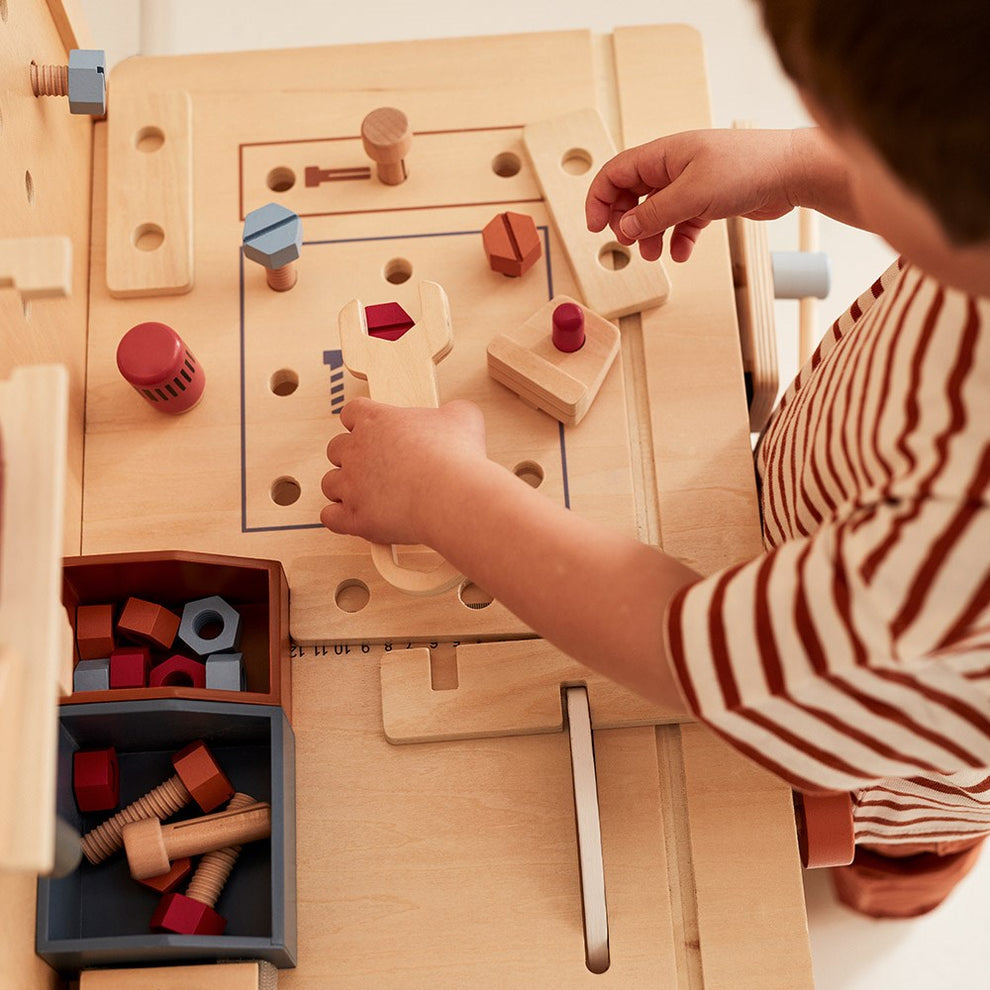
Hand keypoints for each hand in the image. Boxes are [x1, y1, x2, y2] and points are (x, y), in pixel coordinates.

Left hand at [320, 397, 486, 546]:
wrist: (451, 496)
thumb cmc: (457, 456)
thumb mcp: (463, 416)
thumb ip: (451, 412)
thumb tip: (454, 415)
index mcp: (376, 420)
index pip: (352, 411)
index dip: (362, 422)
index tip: (374, 430)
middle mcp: (356, 450)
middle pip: (335, 448)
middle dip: (352, 457)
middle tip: (375, 466)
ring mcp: (352, 486)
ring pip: (330, 484)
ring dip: (345, 489)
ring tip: (367, 495)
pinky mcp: (354, 517)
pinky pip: (330, 517)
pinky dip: (340, 519)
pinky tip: (355, 518)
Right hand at [586, 128, 804, 261]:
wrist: (792, 172)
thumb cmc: (748, 167)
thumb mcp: (691, 195)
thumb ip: (653, 214)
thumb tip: (623, 227)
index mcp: (664, 154)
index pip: (616, 173)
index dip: (600, 199)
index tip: (594, 226)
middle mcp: (674, 166)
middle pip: (633, 194)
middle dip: (625, 220)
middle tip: (627, 242)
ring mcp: (692, 183)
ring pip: (656, 212)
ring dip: (650, 235)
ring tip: (652, 254)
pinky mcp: (710, 200)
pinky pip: (682, 222)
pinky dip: (677, 239)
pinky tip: (682, 252)